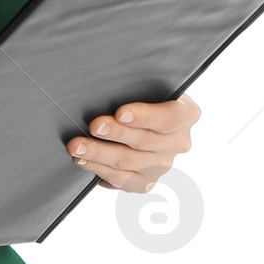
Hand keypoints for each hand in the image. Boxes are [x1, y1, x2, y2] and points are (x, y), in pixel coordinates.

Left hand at [67, 91, 199, 191]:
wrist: (142, 116)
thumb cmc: (143, 94)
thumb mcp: (148, 83)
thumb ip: (139, 83)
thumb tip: (109, 80)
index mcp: (186, 114)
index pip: (167, 117)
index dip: (144, 116)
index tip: (120, 112)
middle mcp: (178, 142)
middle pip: (144, 141)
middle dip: (115, 133)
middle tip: (93, 126)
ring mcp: (162, 165)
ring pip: (128, 162)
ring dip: (99, 154)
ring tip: (77, 146)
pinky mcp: (144, 182)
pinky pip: (120, 179)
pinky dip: (99, 169)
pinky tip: (83, 161)